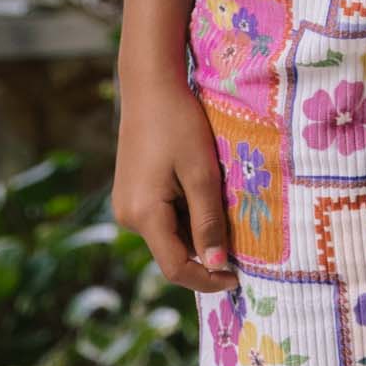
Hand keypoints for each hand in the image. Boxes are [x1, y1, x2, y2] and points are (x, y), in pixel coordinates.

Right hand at [112, 78, 238, 293]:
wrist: (151, 86)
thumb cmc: (180, 124)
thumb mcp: (202, 173)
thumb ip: (208, 221)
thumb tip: (217, 265)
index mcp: (143, 215)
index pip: (176, 268)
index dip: (207, 279)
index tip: (238, 278)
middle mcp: (128, 217)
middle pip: (172, 251)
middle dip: (205, 250)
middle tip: (240, 236)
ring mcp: (126, 204)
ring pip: (168, 233)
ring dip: (196, 228)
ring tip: (221, 200)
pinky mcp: (130, 192)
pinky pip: (161, 216)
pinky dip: (184, 213)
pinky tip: (201, 188)